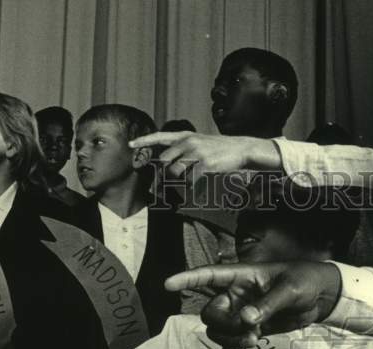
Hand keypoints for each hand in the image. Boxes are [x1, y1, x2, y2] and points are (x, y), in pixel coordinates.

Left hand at [129, 132, 280, 183]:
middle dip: (163, 174)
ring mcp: (197, 153)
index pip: (160, 137)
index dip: (144, 140)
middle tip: (163, 186)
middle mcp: (189, 142)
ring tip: (185, 185)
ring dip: (178, 182)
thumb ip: (184, 149)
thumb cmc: (220, 149)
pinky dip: (190, 187)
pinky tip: (196, 187)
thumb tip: (168, 164)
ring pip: (175, 172)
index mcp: (186, 136)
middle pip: (164, 161)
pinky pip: (190, 180)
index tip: (131, 144)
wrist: (242, 149)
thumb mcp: (201, 142)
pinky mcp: (205, 164)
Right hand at [165, 262, 342, 348]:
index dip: (187, 278)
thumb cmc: (304, 282)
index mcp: (241, 276)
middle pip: (210, 312)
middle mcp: (235, 294)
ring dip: (231, 340)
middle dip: (225, 324)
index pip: (208, 275)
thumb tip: (247, 319)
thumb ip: (267, 304)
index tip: (167, 284)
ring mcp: (241, 313)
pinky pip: (232, 344)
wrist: (319, 297)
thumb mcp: (289, 289)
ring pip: (219, 330)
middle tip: (250, 329)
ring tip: (255, 341)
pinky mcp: (250, 329)